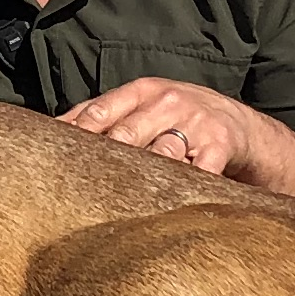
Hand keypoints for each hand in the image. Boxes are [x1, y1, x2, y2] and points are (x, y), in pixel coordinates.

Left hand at [63, 78, 265, 179]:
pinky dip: (183, 187)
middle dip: (105, 159)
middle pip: (126, 134)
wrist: (241, 125)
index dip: (77, 135)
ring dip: (142, 176)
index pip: (100, 111)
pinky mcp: (220, 146)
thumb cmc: (178, 117)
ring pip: (161, 153)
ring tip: (119, 199)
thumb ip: (104, 113)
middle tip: (81, 184)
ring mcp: (195, 124)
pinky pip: (199, 171)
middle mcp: (168, 102)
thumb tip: (53, 129)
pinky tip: (166, 204)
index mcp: (143, 90)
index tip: (56, 158)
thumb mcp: (145, 104)